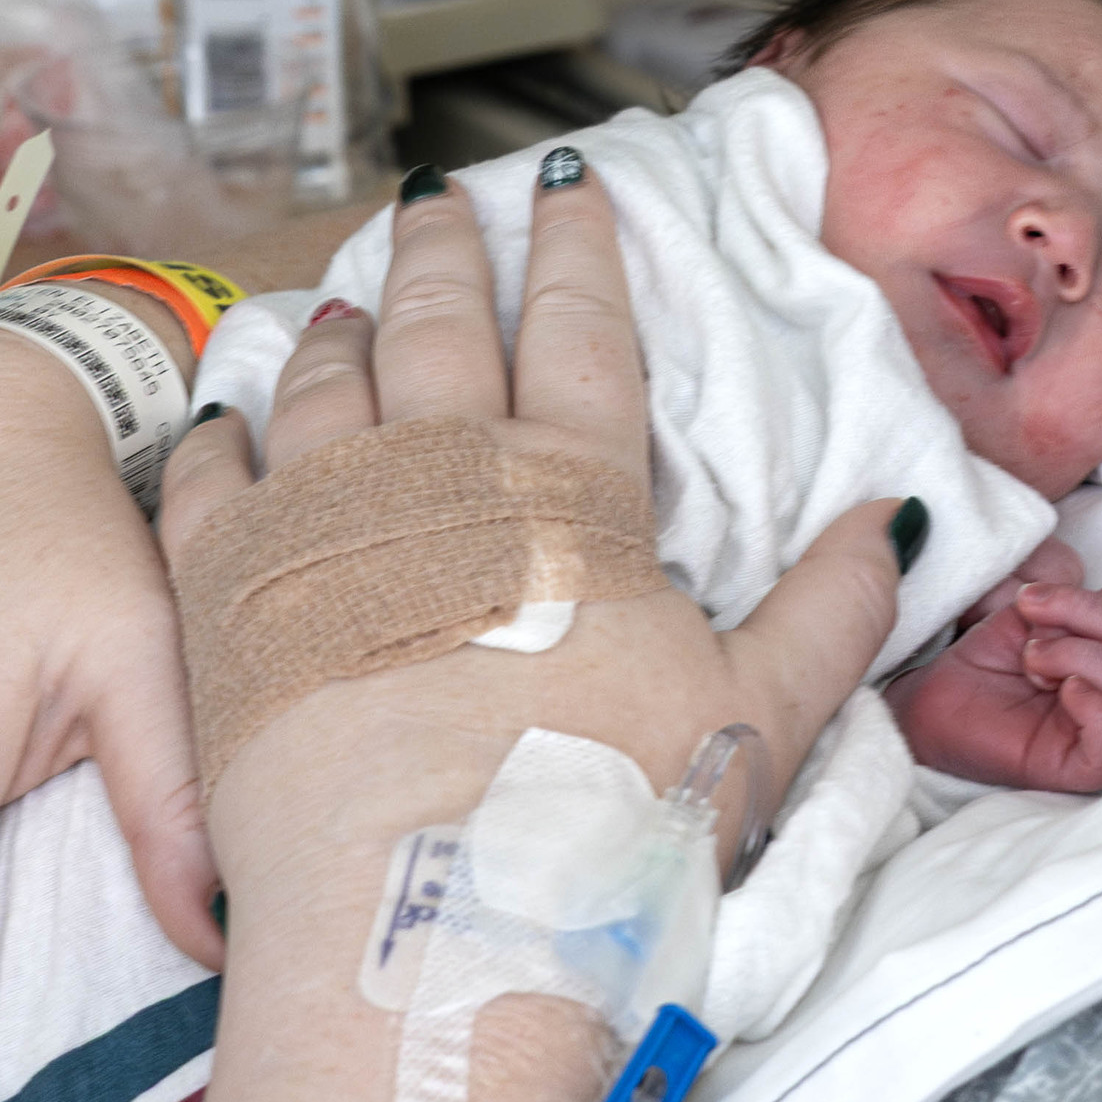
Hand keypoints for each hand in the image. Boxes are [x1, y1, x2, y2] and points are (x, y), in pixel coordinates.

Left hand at [116, 170, 901, 1101]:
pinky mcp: (220, 592)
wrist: (424, 918)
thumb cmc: (606, 824)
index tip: (570, 184)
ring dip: (339, 326)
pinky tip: (223, 419)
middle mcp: (438, 471)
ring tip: (346, 294)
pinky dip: (219, 435)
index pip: (583, 327)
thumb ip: (829, 611)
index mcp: (572, 486)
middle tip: (436, 197)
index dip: (581, 247)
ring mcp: (318, 520)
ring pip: (323, 382)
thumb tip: (893, 517)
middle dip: (445, 251)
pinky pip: (209, 478)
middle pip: (441, 324)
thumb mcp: (758, 718)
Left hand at [888, 539, 1101, 794]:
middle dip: (1085, 617)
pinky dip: (1094, 705)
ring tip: (1032, 661)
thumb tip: (1086, 591)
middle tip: (1030, 632)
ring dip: (1078, 655)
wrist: (931, 703)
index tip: (1033, 600)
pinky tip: (1060, 690)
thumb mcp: (1031, 615)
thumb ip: (1071, 604)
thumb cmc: (982, 663)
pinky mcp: (1083, 771)